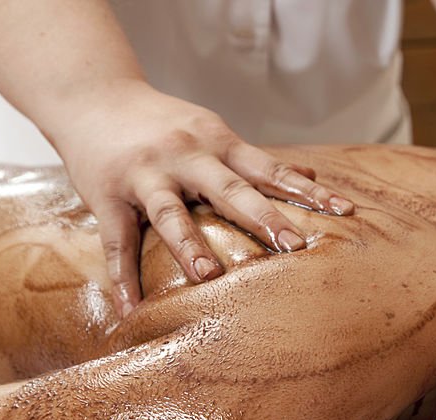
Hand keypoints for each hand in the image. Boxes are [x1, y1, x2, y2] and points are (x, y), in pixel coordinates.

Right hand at [49, 78, 356, 316]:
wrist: (91, 94)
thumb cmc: (163, 123)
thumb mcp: (214, 131)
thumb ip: (259, 160)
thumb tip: (314, 177)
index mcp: (218, 144)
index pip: (271, 170)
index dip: (307, 191)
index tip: (344, 212)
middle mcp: (186, 157)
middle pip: (229, 189)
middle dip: (262, 217)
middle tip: (294, 247)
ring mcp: (145, 176)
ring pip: (170, 212)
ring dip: (190, 244)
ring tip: (210, 276)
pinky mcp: (107, 196)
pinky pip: (116, 241)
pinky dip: (122, 277)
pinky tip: (131, 309)